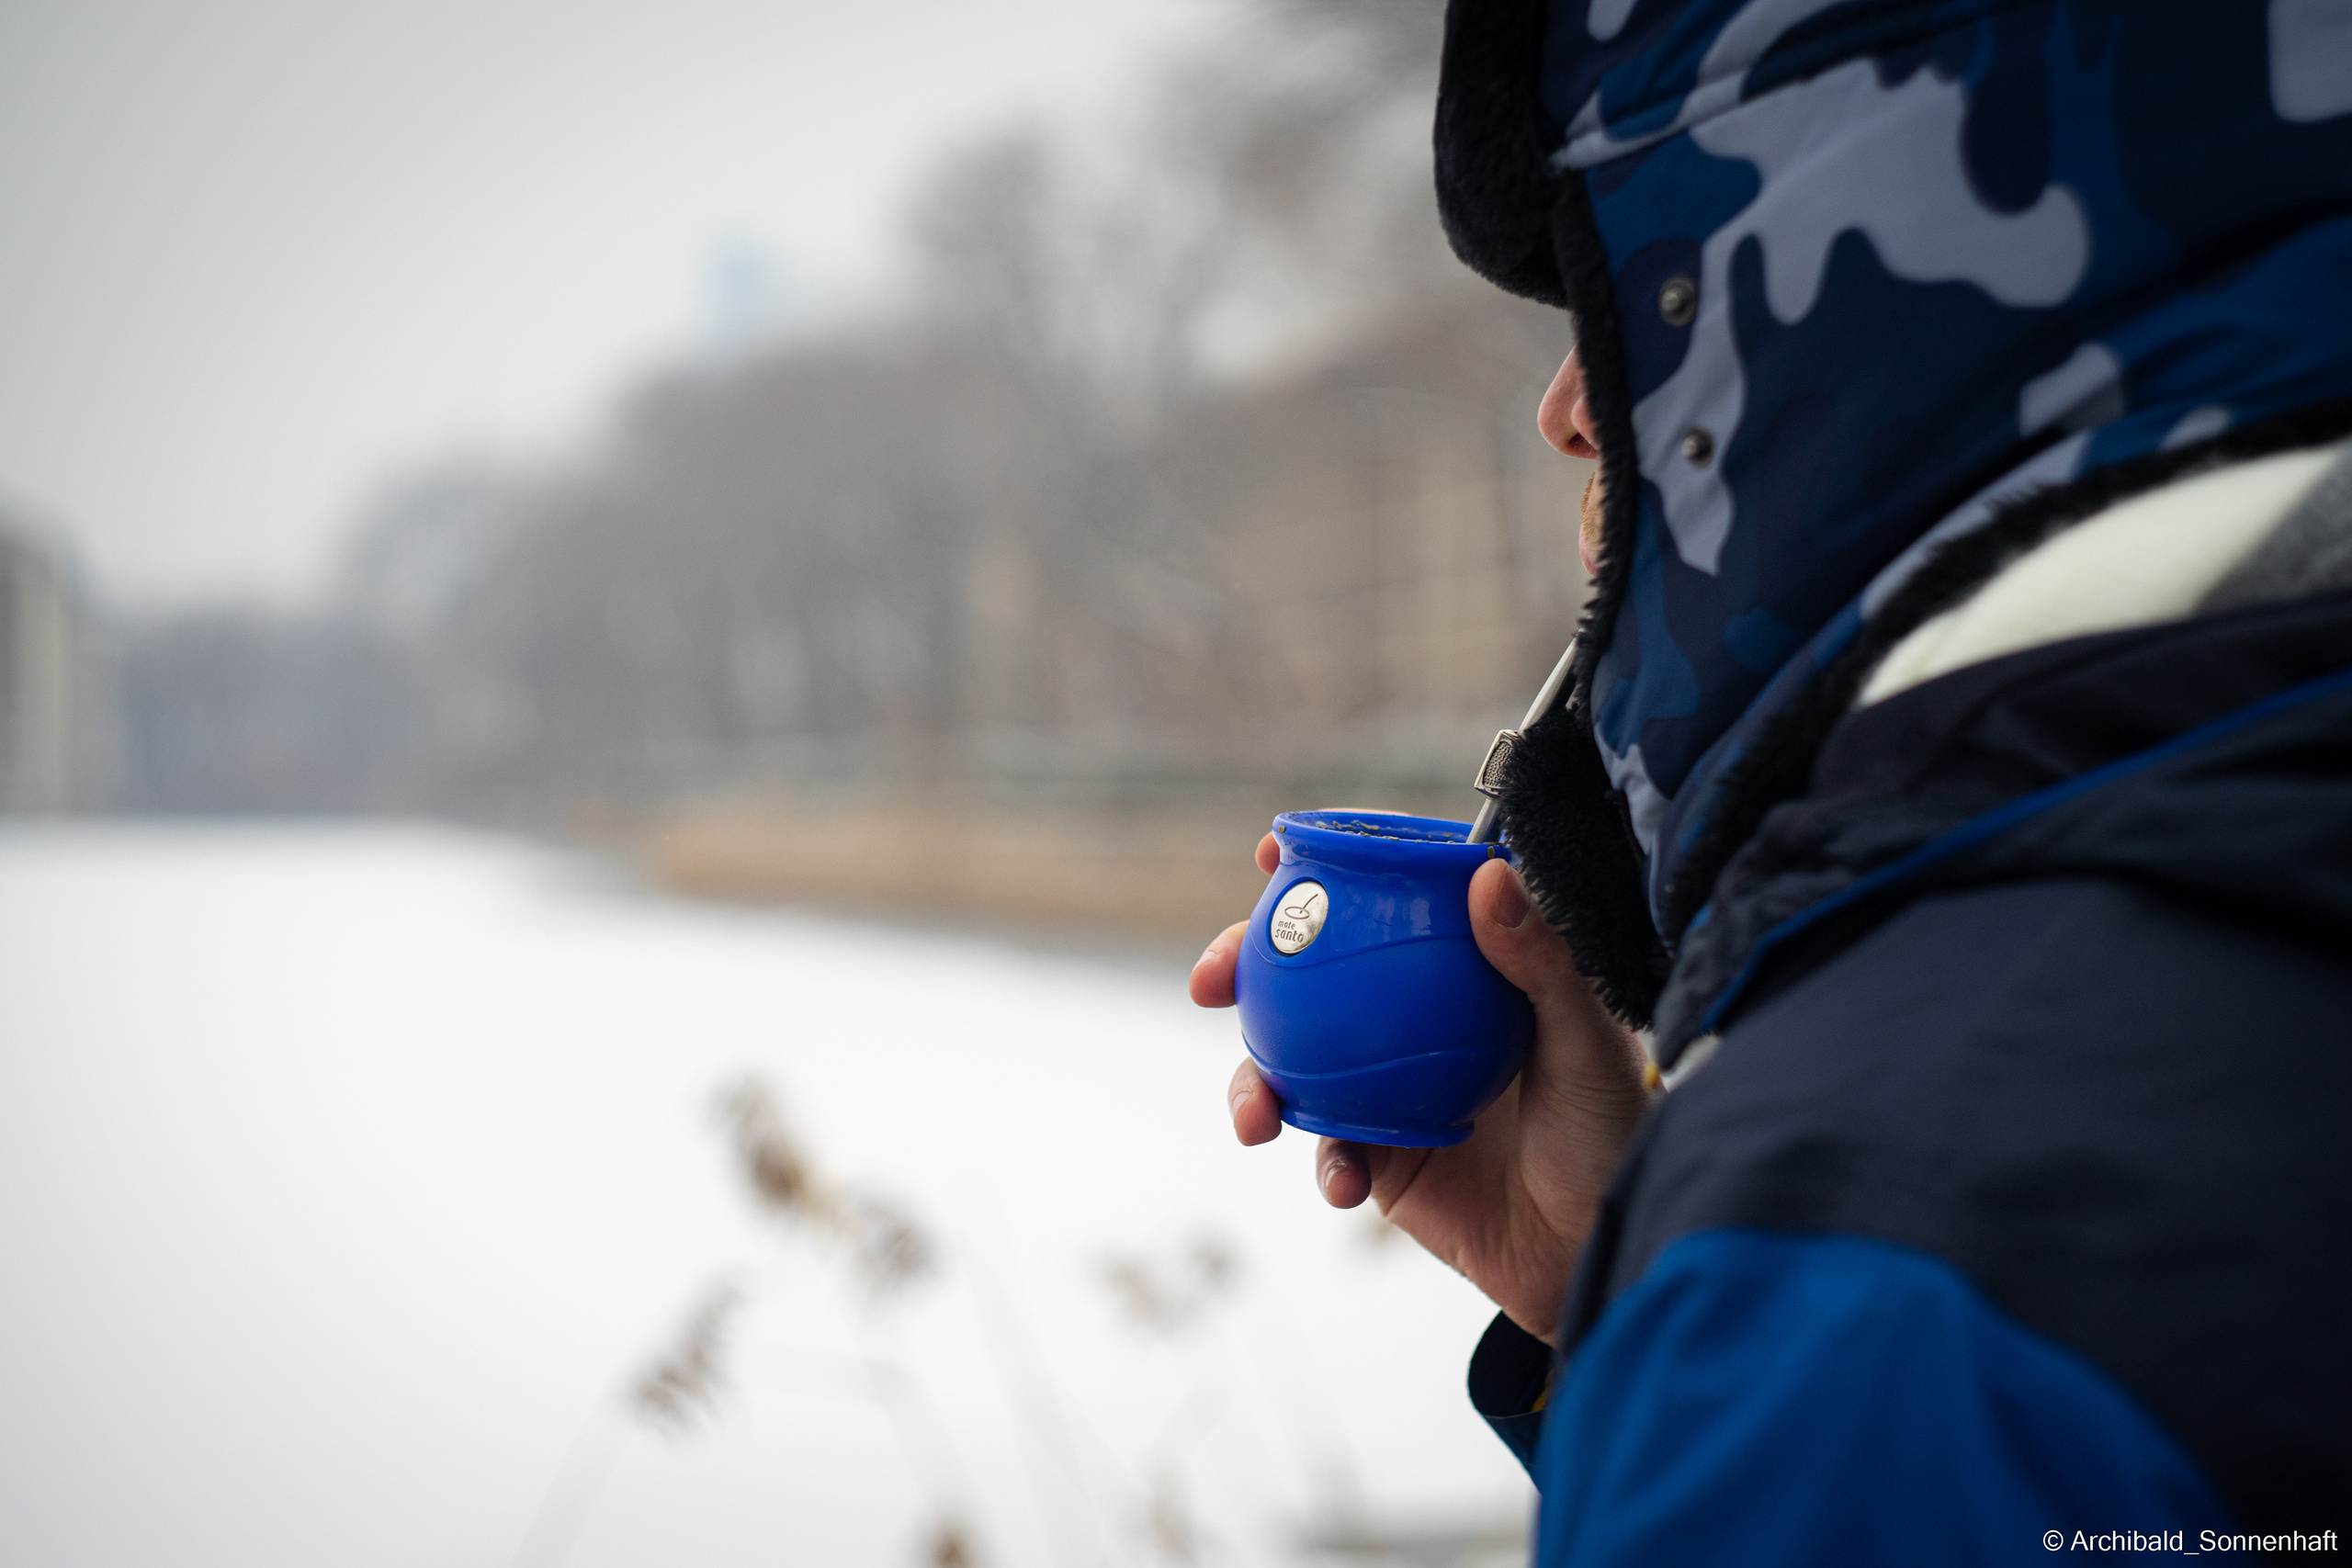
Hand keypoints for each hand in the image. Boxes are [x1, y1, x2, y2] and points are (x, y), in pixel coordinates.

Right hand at [1190, 833, 1650, 1343]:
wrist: (1600, 1249)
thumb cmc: (1611, 1133)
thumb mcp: (1588, 1042)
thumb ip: (1542, 961)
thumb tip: (1488, 874)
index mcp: (1455, 974)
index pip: (1381, 904)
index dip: (1322, 871)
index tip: (1270, 854)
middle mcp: (1409, 1021)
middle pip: (1306, 976)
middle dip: (1240, 964)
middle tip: (1212, 977)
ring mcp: (1386, 1089)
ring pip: (1291, 1064)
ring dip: (1252, 1082)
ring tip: (1256, 1113)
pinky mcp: (1380, 1159)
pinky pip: (1328, 1151)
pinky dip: (1325, 1164)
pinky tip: (1344, 1181)